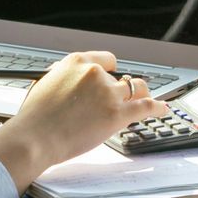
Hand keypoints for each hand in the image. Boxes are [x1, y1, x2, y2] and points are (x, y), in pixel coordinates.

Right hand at [0, 51, 168, 192]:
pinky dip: (157, 107)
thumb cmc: (35, 117)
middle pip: (120, 77)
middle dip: (121, 88)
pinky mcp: (118, 114)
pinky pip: (146, 106)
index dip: (111, 70)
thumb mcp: (45, 83)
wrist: (35, 138)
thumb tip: (69, 78)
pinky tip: (162, 109)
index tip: (112, 76)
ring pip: (136, 88)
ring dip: (140, 94)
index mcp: (76, 62)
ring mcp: (108, 94)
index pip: (106, 60)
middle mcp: (95, 73)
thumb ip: (63, 77)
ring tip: (144, 100)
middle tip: (118, 99)